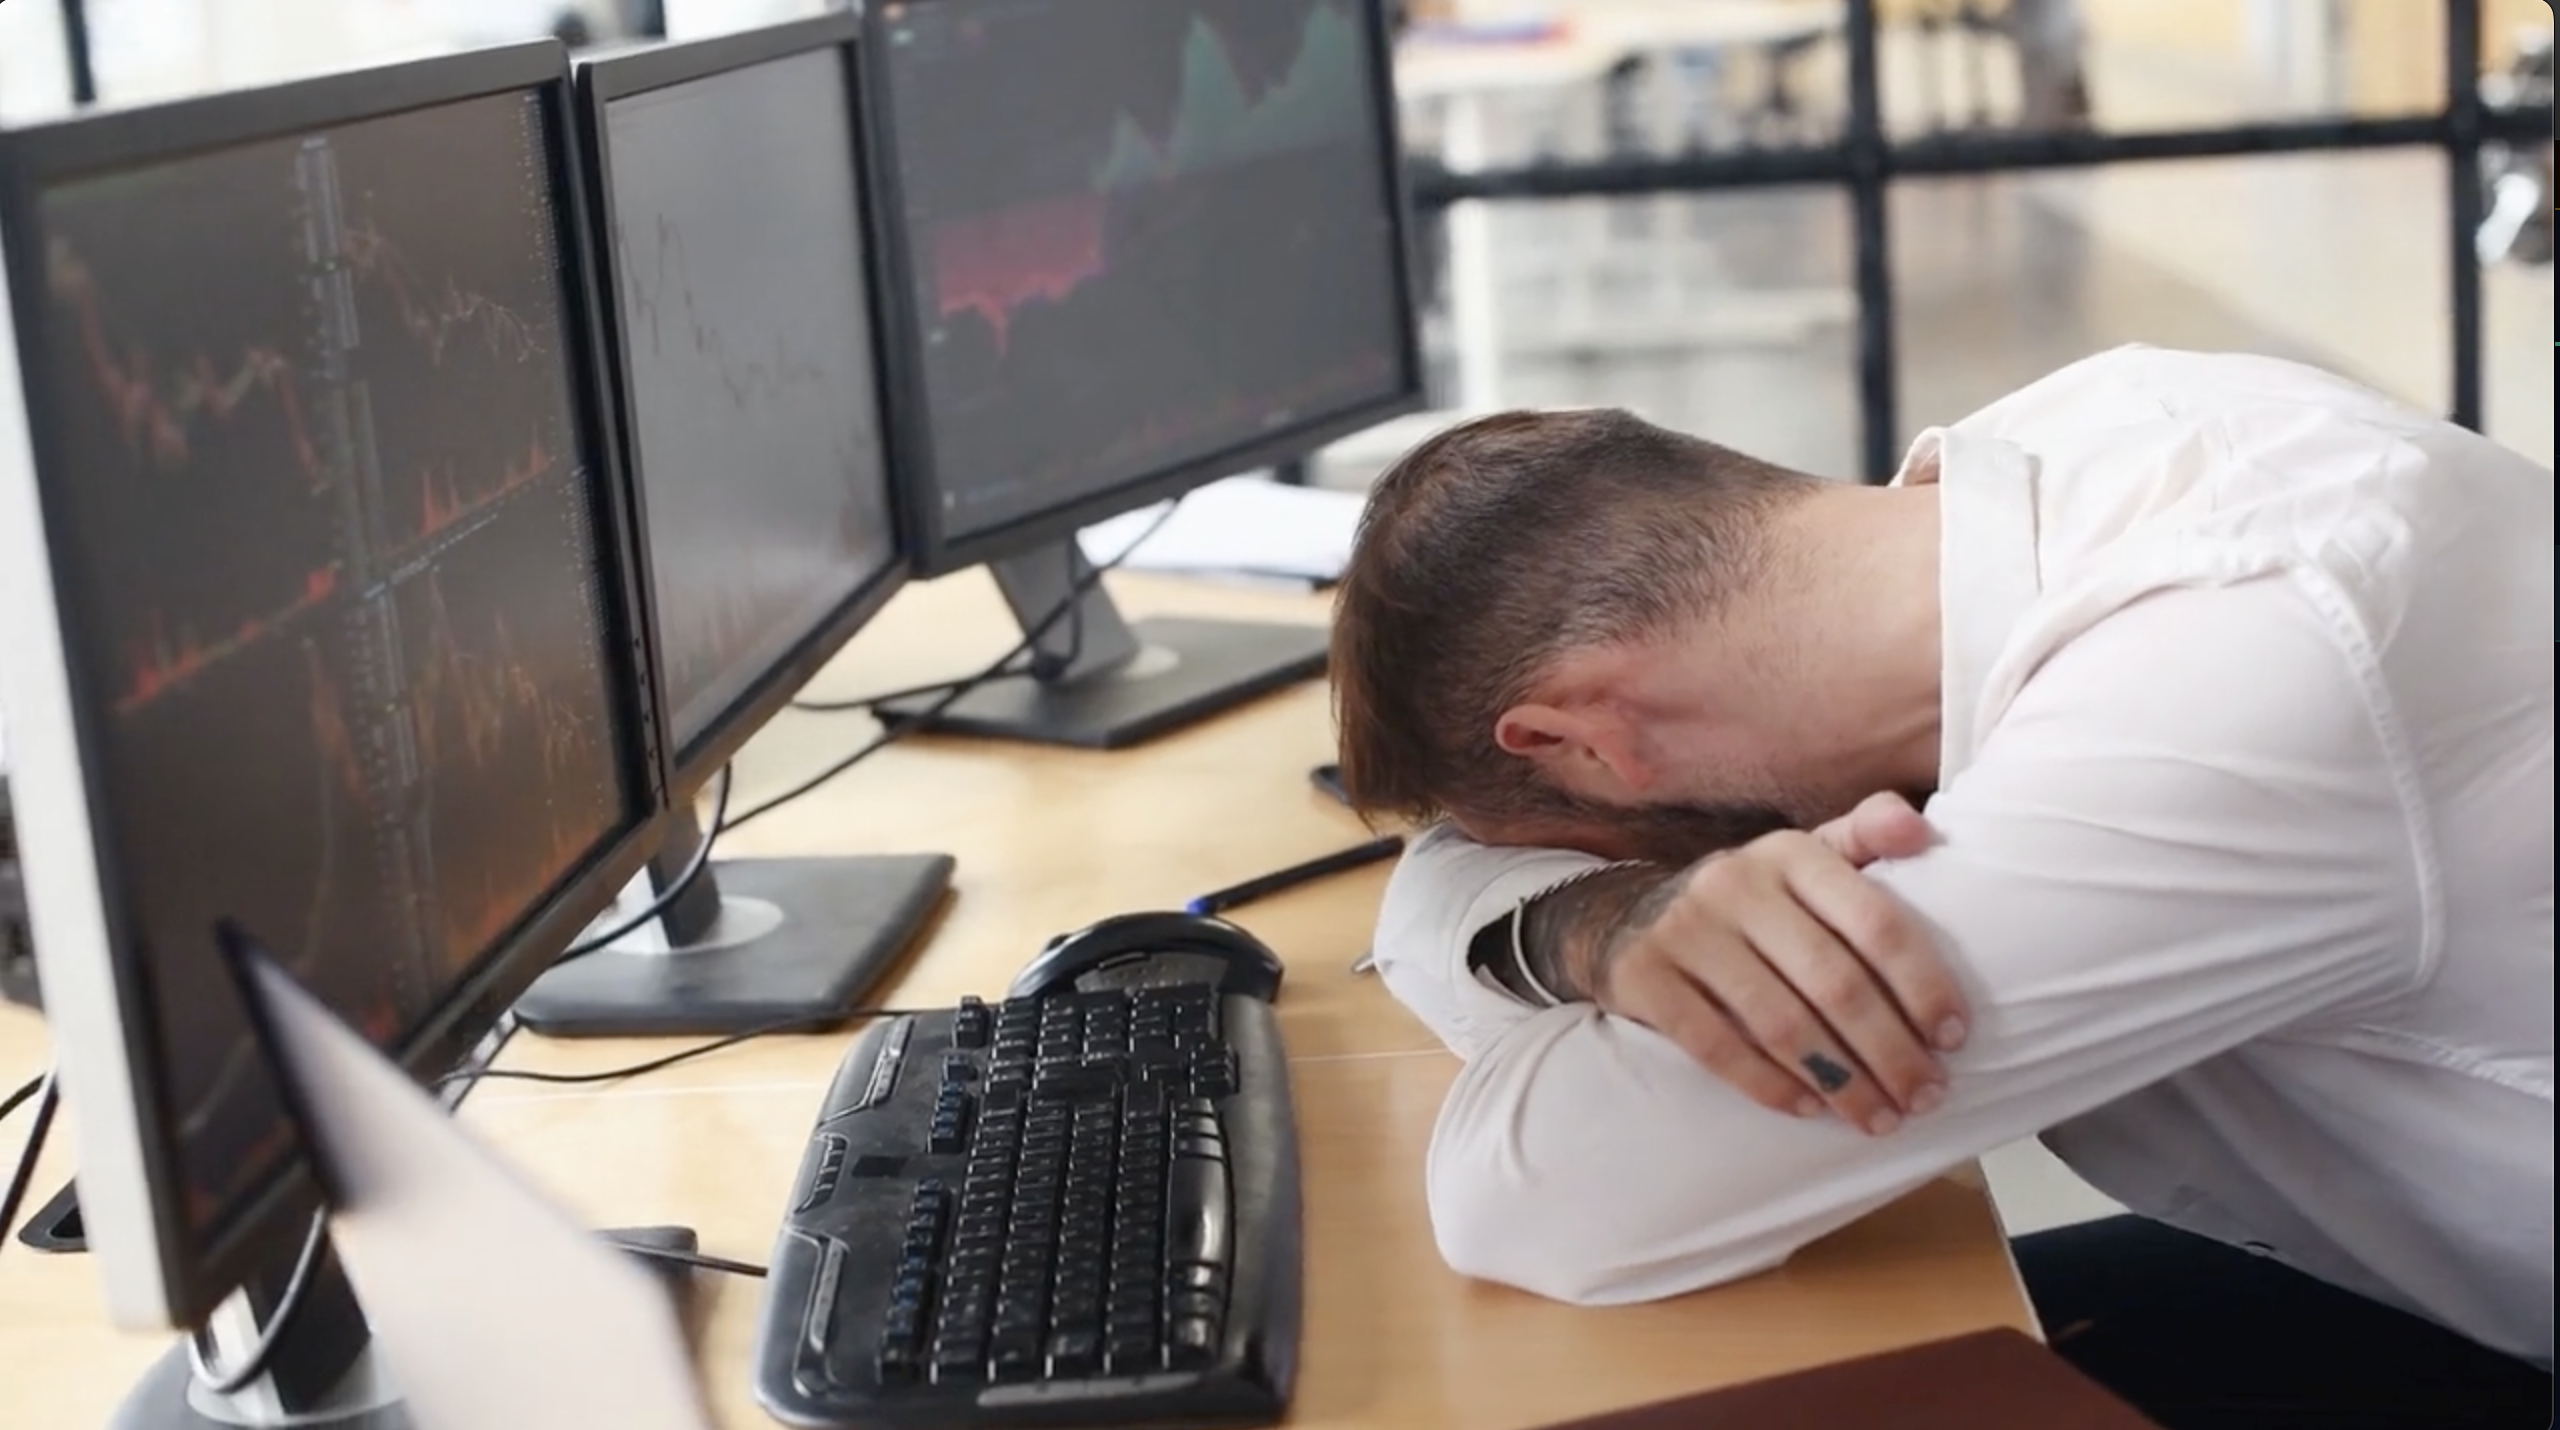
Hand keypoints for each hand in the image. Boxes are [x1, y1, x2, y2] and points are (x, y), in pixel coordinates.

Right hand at [1588, 794, 1965, 1134]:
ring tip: (1879, 1117)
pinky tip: (1810, 1108)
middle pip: (1834, 982)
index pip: (1875, 922)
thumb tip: (1921, 829)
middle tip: (1926, 1097)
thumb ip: (1865, 836)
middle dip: (1891, 1051)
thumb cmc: (1748, 901)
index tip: (1953, 1039)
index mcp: (1791, 854)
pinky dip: (1770, 1086)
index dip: (1923, 986)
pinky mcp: (1645, 978)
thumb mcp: (1803, 857)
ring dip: (1842, 1082)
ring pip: (1781, 1024)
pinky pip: (1717, 1047)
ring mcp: (1685, 932)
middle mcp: (1736, 884)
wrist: (1623, 916)